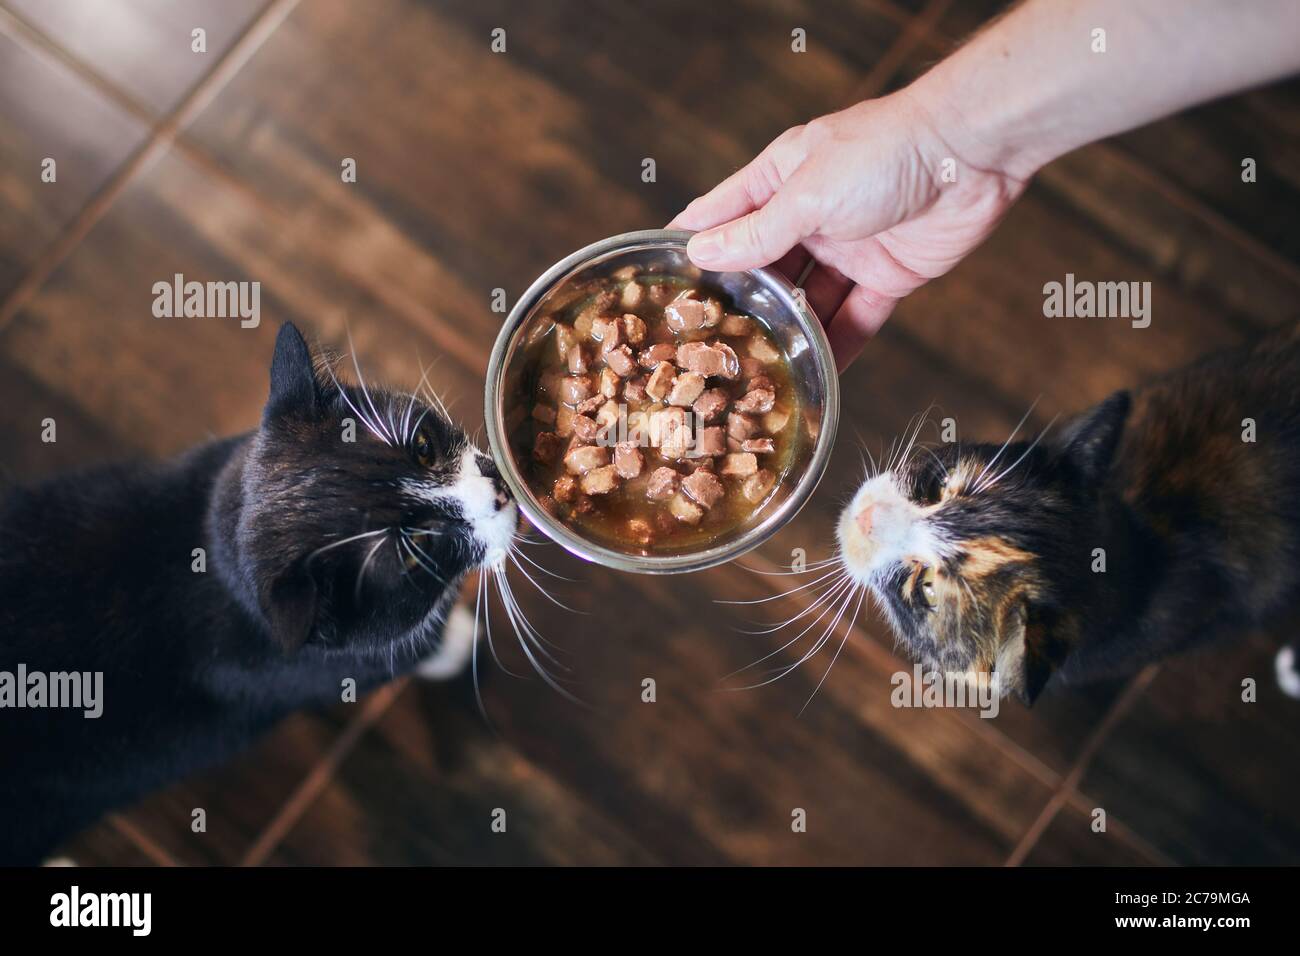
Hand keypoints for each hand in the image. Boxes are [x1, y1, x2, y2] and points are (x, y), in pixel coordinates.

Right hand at [669, 88, 1026, 370]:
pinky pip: (855, 317)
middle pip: (764, 267)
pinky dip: (840, 344)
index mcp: (780, 179)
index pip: (722, 214)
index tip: (658, 280)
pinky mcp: (887, 274)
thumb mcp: (807, 194)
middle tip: (708, 346)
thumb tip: (703, 252)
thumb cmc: (885, 152)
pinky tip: (819, 374)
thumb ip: (757, 232)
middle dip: (741, 303)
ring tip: (758, 370)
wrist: (972, 154)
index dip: (691, 244)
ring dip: (790, 330)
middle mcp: (809, 215)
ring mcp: (847, 248)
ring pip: (807, 299)